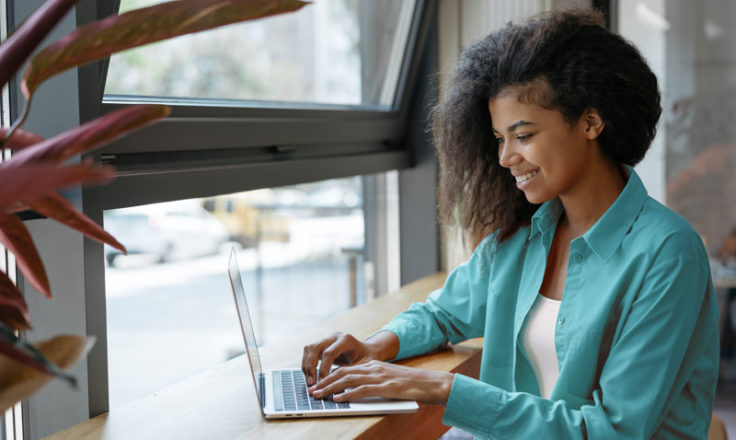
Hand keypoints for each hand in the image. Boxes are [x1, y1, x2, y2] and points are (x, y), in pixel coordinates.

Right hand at [301, 331, 396, 385]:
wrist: (368, 351)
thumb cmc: (368, 359)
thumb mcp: (364, 366)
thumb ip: (350, 373)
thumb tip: (336, 386)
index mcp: (346, 339)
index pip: (329, 353)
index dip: (323, 369)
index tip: (322, 383)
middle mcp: (335, 336)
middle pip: (315, 347)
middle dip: (310, 366)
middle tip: (311, 383)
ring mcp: (327, 338)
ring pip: (309, 348)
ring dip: (306, 365)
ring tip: (310, 382)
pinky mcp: (322, 344)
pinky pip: (309, 352)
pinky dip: (307, 364)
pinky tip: (310, 376)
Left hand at [308, 360, 454, 404]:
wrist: (429, 383)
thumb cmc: (409, 384)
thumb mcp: (387, 379)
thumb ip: (371, 383)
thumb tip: (353, 391)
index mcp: (372, 365)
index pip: (345, 370)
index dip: (329, 377)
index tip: (318, 385)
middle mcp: (373, 368)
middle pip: (343, 373)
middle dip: (325, 382)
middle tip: (312, 391)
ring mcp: (379, 376)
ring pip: (348, 380)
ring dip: (331, 388)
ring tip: (319, 395)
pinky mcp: (385, 387)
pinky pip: (362, 390)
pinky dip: (348, 394)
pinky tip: (339, 399)